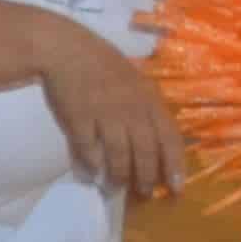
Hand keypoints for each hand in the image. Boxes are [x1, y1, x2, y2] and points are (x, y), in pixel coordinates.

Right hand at [36, 20, 186, 198]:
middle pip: (145, 152)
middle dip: (146, 178)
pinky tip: (91, 174)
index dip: (174, 166)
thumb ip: (146, 108)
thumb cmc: (102, 64)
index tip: (176, 188)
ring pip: (118, 155)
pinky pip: (88, 149)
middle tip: (144, 193)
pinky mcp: (79, 118)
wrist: (64, 48)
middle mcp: (131, 109)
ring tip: (116, 187)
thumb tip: (155, 140)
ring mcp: (105, 114)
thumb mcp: (135, 80)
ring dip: (119, 176)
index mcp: (149, 100)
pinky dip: (91, 164)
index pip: (169, 138)